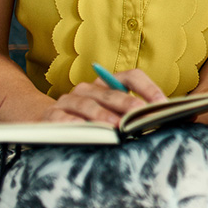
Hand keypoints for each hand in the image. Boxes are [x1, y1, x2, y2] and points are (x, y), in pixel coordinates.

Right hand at [42, 68, 167, 124]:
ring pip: (88, 105)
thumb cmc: (87, 118)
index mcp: (107, 83)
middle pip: (112, 93)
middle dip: (129, 104)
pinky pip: (63, 119)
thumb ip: (130, 112)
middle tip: (141, 115)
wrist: (45, 120)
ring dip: (103, 115)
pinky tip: (85, 131)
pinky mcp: (51, 115)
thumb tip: (157, 118)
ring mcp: (69, 100)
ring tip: (116, 125)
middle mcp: (88, 88)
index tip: (162, 103)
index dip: (148, 88)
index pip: (131, 76)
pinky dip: (74, 124)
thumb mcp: (109, 111)